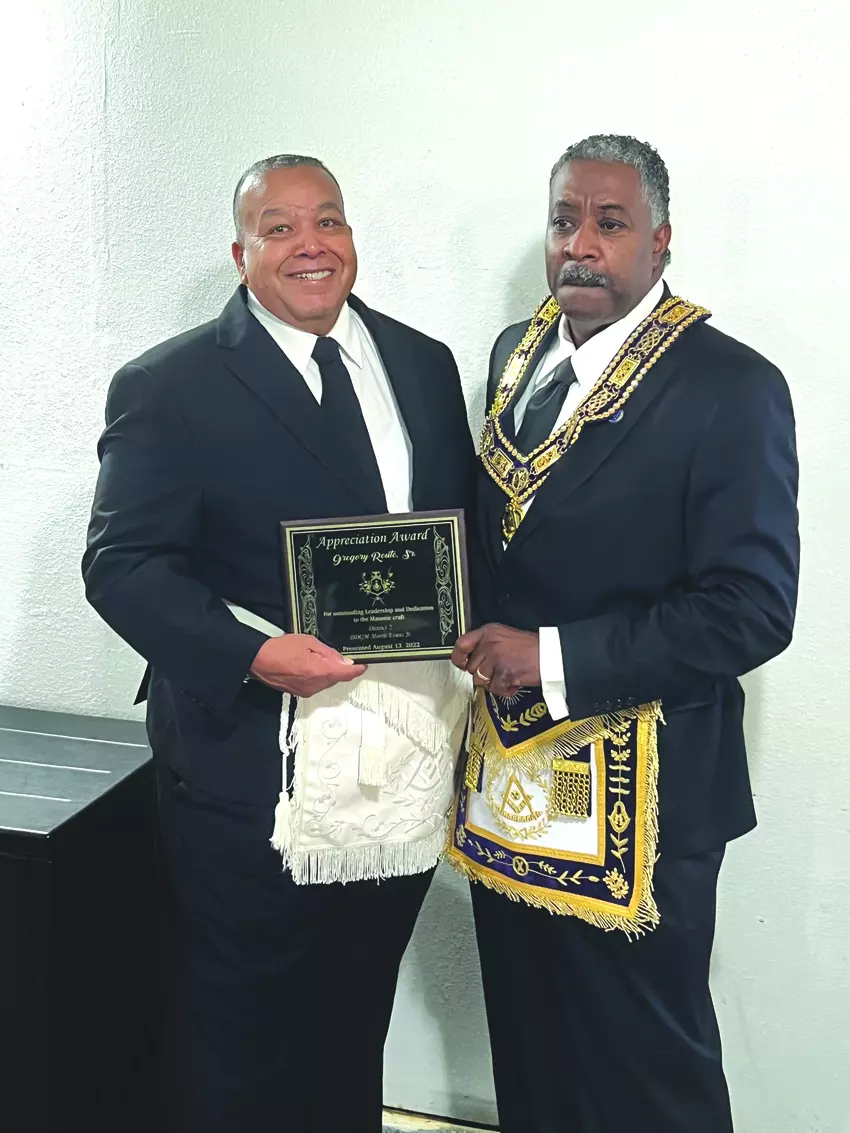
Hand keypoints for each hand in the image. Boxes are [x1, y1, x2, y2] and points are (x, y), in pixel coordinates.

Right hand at [250, 635, 366, 696]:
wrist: (258, 660)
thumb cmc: (281, 648)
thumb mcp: (308, 642)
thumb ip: (329, 653)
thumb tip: (345, 662)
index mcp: (320, 672)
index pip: (346, 674)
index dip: (358, 669)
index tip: (364, 664)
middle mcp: (316, 686)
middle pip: (337, 678)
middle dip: (339, 667)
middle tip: (337, 654)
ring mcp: (308, 691)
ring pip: (327, 682)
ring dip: (327, 672)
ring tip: (316, 657)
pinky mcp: (300, 693)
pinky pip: (316, 685)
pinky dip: (317, 676)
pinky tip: (309, 665)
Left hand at [451, 623, 539, 697]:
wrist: (551, 654)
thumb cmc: (531, 647)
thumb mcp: (505, 636)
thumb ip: (487, 644)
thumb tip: (470, 659)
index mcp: (488, 631)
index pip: (461, 644)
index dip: (458, 658)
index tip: (461, 664)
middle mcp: (489, 643)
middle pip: (472, 667)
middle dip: (483, 674)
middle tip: (498, 672)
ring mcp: (496, 658)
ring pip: (481, 680)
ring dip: (493, 682)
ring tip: (507, 676)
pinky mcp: (503, 673)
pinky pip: (494, 689)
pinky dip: (504, 690)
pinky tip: (513, 683)